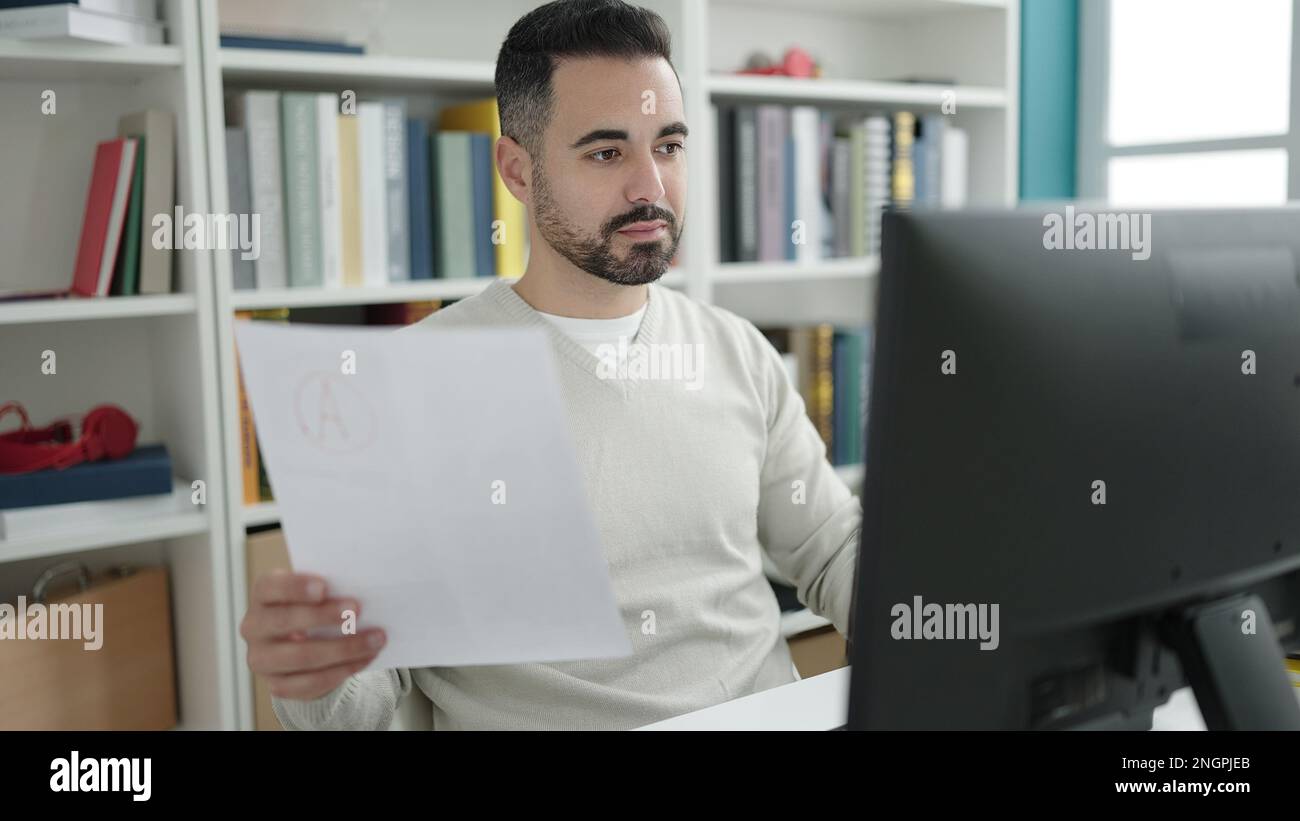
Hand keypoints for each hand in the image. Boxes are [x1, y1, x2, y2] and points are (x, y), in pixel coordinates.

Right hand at [241, 570, 386, 700]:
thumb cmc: (313, 608)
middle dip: (324, 616)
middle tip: (357, 610)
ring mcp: (261, 659)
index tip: (324, 587)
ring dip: (344, 648)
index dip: (295, 587)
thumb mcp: (315, 595)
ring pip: (302, 656)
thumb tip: (361, 593)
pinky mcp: (277, 685)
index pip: (270, 588)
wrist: (302, 646)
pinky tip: (365, 658)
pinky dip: (342, 670)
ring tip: (375, 639)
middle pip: (285, 621)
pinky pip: (311, 682)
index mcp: (262, 596)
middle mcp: (254, 627)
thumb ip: (328, 591)